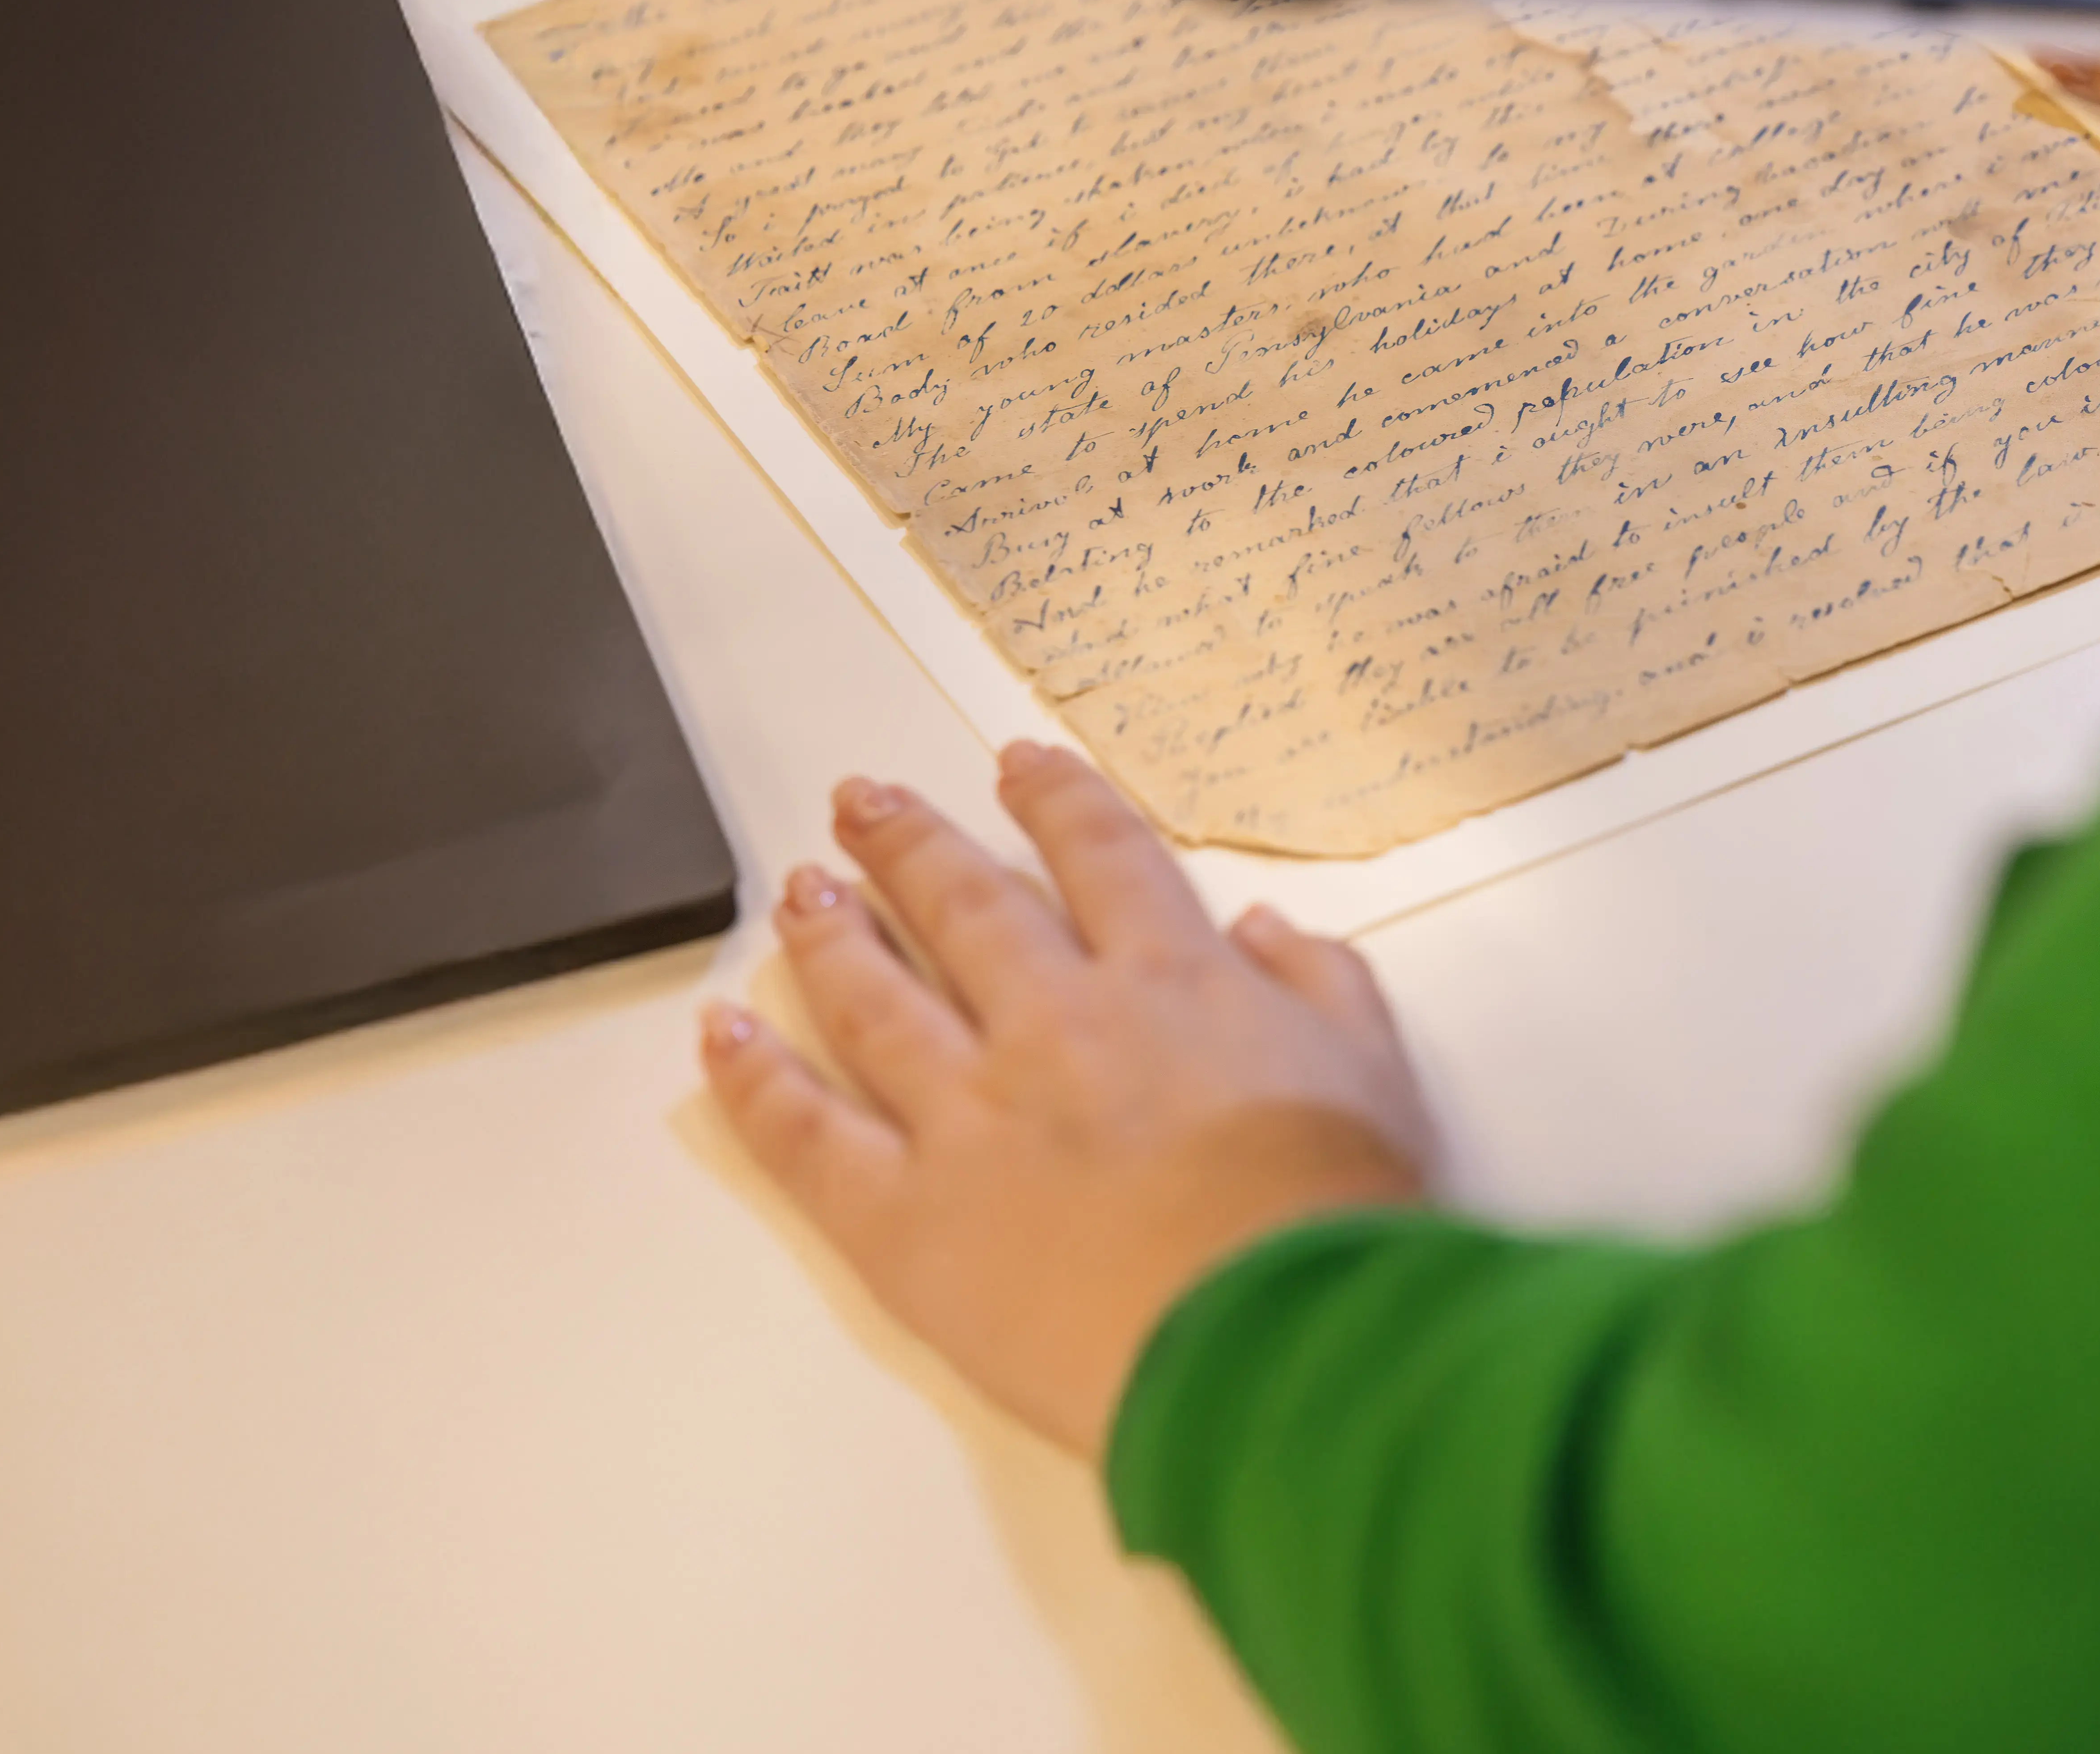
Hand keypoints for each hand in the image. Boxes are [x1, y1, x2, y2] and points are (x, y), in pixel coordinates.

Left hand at [699, 745, 1431, 1457]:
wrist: (1271, 1336)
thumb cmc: (1335, 1213)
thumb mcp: (1377, 1074)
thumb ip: (1324, 984)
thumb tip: (1268, 932)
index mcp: (1172, 980)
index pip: (1101, 858)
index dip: (1056, 800)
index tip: (1016, 764)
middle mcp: (1057, 1022)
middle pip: (966, 906)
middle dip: (911, 844)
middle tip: (861, 803)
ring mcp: (970, 1113)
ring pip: (875, 999)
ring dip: (830, 936)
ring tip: (798, 892)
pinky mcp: (907, 1216)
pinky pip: (809, 1134)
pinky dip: (757, 1079)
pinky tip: (723, 1033)